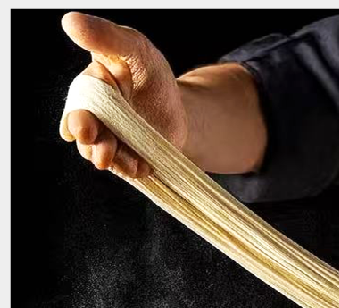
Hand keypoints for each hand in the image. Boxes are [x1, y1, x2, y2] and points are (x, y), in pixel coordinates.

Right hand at [58, 12, 186, 177]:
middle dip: (83, 128)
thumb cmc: (152, 76)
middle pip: (80, 124)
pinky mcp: (125, 160)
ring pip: (97, 150)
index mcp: (90, 87)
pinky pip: (124, 168)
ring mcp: (106, 141)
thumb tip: (71, 21)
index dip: (93, 85)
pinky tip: (141, 167)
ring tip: (111, 157)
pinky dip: (131, 168)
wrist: (180, 110)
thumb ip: (107, 36)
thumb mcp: (136, 49)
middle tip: (87, 132)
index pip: (85, 88)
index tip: (106, 75)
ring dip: (105, 154)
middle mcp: (91, 115)